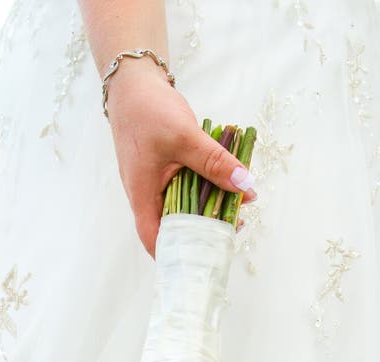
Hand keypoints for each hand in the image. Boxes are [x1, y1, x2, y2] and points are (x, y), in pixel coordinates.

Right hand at [106, 60, 255, 256]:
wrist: (133, 82)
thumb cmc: (148, 110)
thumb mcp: (185, 137)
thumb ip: (215, 162)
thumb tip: (246, 186)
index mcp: (143, 195)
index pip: (154, 238)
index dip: (174, 255)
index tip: (200, 262)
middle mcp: (147, 195)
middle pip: (173, 226)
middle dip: (202, 232)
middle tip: (233, 229)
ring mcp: (156, 183)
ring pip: (183, 206)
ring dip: (207, 209)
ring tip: (236, 207)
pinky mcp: (165, 171)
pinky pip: (186, 188)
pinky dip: (204, 189)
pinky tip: (225, 184)